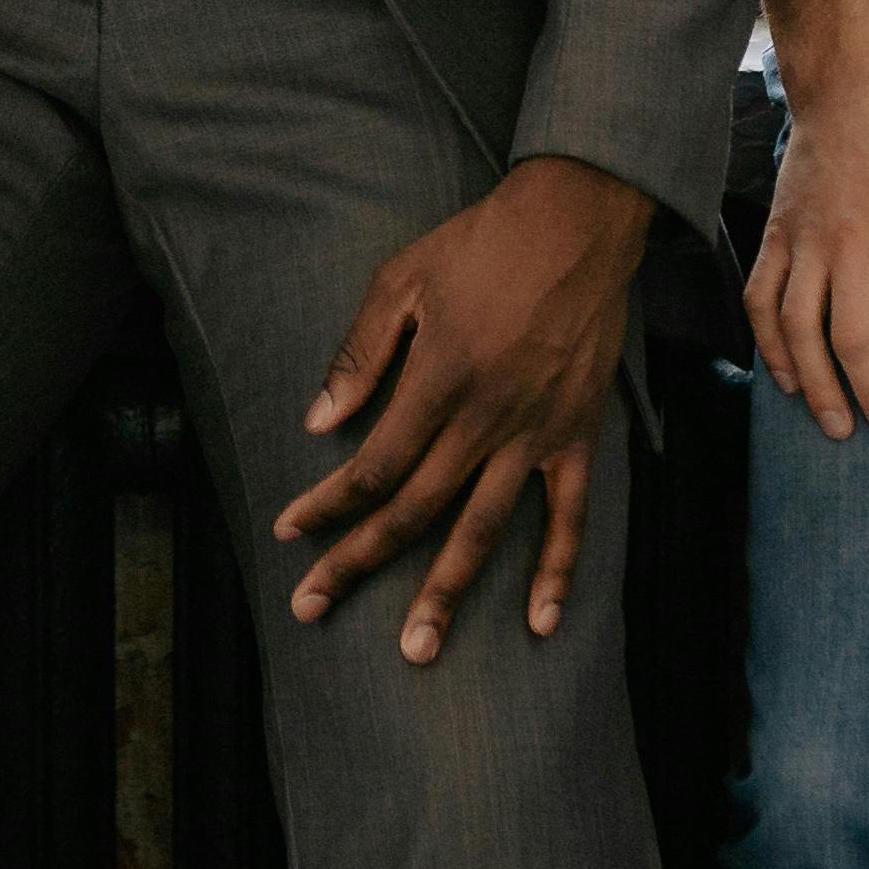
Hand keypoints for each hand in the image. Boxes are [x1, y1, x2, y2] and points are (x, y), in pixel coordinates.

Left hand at [276, 157, 652, 663]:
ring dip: (446, 592)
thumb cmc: (481, 242)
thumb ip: (360, 353)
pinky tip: (540, 622)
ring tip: (417, 649)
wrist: (577, 220)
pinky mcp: (578, 435)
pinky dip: (558, 571)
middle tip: (313, 607)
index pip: (373, 465)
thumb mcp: (402, 279)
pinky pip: (569, 516)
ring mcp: (536, 432)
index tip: (290, 534)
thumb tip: (318, 420)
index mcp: (438, 379)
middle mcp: (485, 417)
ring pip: (483, 529)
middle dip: (358, 561)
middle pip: (413, 509)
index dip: (327, 505)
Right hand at [747, 26, 868, 448]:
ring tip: (840, 427)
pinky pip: (761, 301)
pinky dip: (768, 348)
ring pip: (800, 330)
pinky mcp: (775, 235)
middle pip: (856, 342)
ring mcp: (805, 241)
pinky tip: (787, 382)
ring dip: (818, 387)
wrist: (848, 87)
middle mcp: (850, 243)